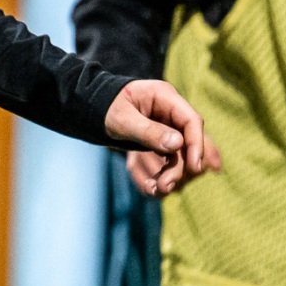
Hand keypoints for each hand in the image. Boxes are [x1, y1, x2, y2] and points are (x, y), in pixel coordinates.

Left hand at [104, 79, 221, 195]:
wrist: (90, 107)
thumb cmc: (104, 107)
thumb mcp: (121, 119)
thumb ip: (148, 131)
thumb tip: (177, 144)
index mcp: (163, 96)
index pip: (191, 120)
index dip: (196, 144)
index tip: (195, 168)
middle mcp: (170, 110)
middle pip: (187, 140)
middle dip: (180, 165)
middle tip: (166, 186)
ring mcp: (167, 124)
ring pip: (180, 152)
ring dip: (172, 172)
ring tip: (159, 189)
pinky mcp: (162, 138)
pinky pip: (169, 157)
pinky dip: (164, 172)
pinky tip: (153, 187)